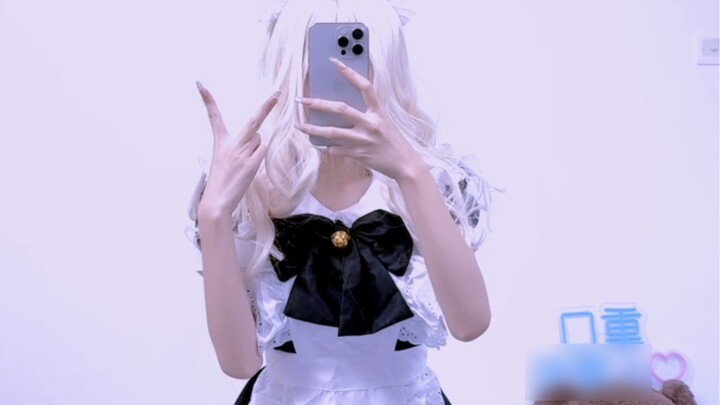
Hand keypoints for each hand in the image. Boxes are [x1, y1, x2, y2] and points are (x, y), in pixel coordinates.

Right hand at [196, 81, 279, 215]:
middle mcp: (230, 145)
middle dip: (266, 107)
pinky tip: (250, 168)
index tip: (201, 85)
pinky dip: (259, 157)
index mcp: (220, 143)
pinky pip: (262, 152)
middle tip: (278, 94)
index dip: (207, 101)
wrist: (216, 201)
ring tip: (245, 164)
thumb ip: (239, 147)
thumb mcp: (223, 160)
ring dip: (257, 148)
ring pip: (259, 140)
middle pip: (253, 122)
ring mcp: (241, 153)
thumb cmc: (221, 182)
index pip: (213, 117)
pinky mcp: (250, 164)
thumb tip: (258, 139)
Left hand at [295, 57, 423, 181]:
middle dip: (318, 104)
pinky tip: (319, 145)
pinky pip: (336, 150)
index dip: (350, 73)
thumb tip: (344, 109)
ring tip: (299, 126)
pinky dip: (326, 148)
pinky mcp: (359, 154)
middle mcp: (370, 124)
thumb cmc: (394, 142)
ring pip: (331, 132)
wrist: (405, 165)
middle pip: (340, 109)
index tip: (335, 62)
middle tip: (301, 100)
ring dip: (312, 129)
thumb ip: (368, 114)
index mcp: (379, 112)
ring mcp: (363, 140)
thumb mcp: (385, 122)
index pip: (365, 87)